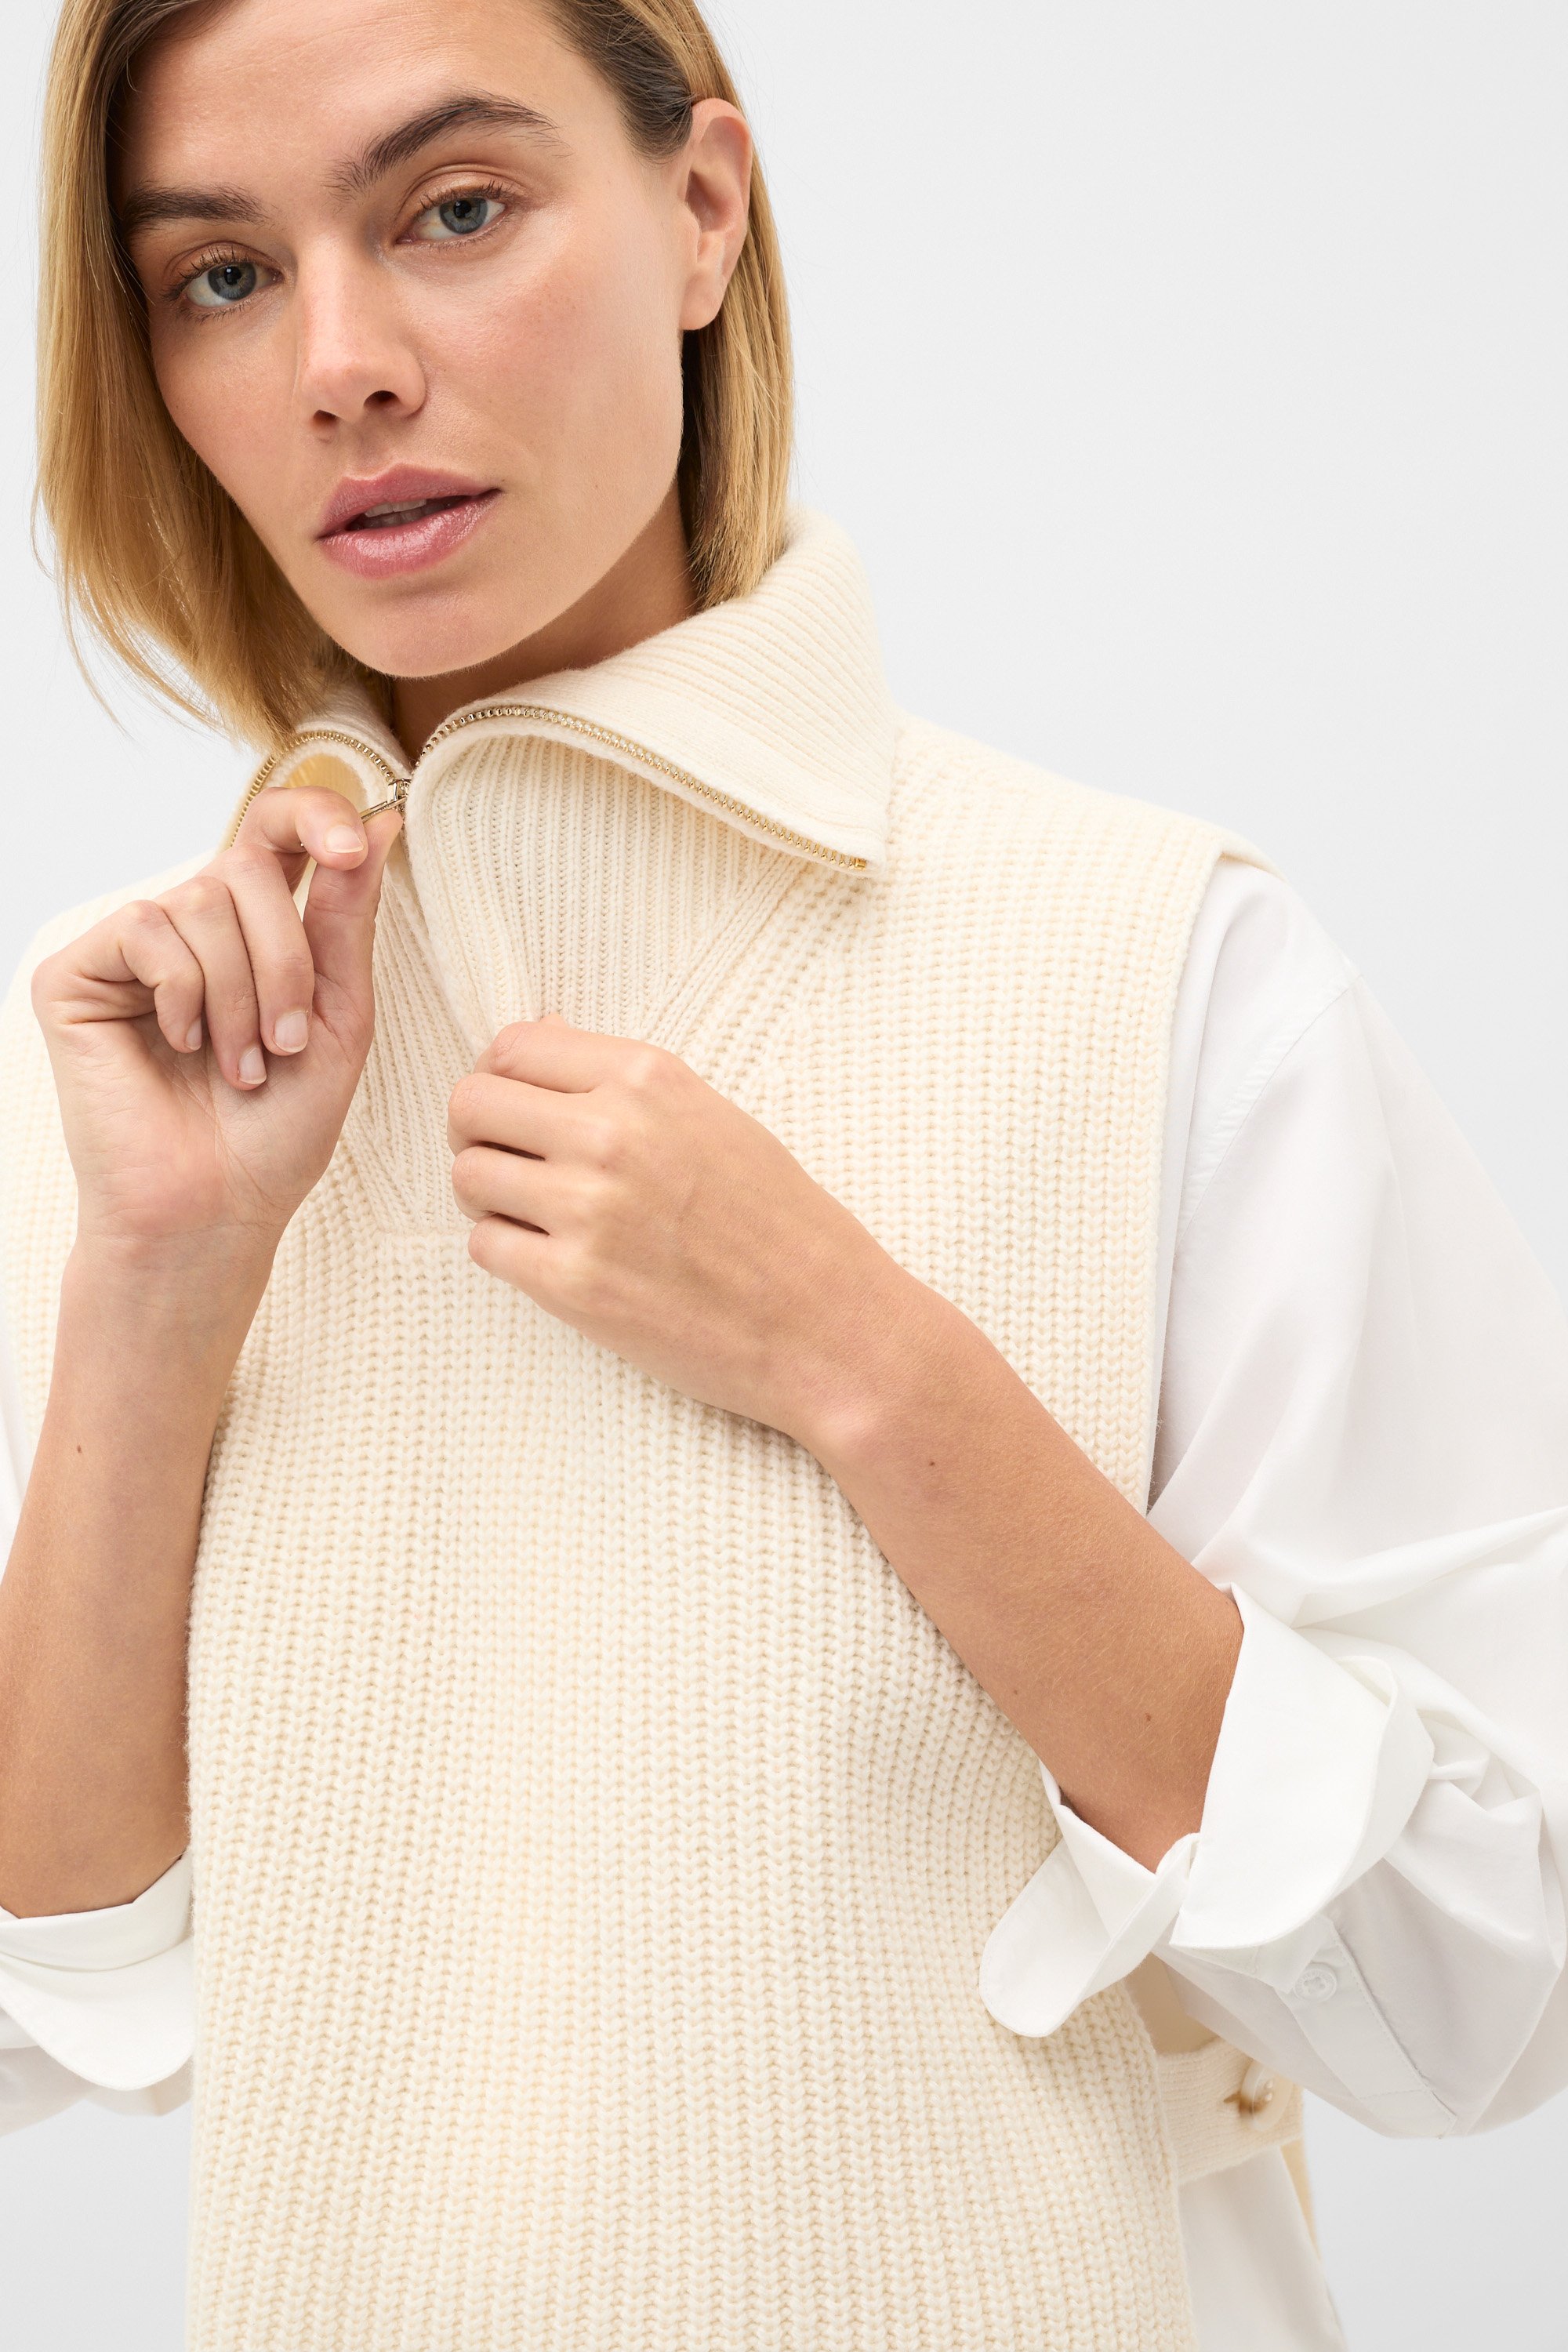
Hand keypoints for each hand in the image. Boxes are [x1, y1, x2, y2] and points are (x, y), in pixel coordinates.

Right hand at [32, 781, 401, 1261]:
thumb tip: (380, 819)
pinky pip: (146, 929)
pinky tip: (178, 1048)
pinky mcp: (76, 974)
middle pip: (246, 865)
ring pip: (200, 898)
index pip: (277, 830)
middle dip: (285, 960)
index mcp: (255, 931)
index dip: (315, 815)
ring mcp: (131, 949)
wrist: (215, 1209)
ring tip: (238, 1066)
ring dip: (240, 995)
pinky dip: (183, 994)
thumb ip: (348, 918)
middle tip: (285, 1045)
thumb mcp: (339, 1015)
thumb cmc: (278, 1129)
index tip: (356, 845)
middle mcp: (190, 927)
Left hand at [447, 1016, 916, 1442]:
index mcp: (648, 1078)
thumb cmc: (780, 1222)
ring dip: (488, 1196)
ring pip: (466, 1176)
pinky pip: (484, 1246)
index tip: (517, 1110)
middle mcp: (611, 1132)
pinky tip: (554, 1259)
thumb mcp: (713, 1117)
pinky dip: (506, 1252)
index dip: (498, 1079)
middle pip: (470, 1105)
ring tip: (536, 1216)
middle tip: (509, 1163)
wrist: (825, 1325)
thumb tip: (543, 1034)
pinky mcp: (572, 1284)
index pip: (511, 1048)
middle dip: (476, 1134)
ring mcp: (586, 1210)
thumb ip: (622, 1080)